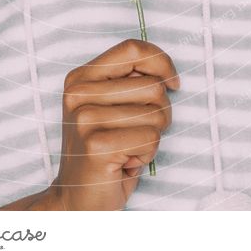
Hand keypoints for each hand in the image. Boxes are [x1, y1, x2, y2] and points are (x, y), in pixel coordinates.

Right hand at [0, 39, 179, 210]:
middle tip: (138, 134)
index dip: (161, 62)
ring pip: (157, 114)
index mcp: (80, 77)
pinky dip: (148, 155)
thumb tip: (165, 73)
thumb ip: (130, 82)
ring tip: (130, 148)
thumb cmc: (104, 152)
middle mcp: (78, 93)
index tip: (173, 83)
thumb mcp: (110, 107)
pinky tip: (126, 163)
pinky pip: (151, 139)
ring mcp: (85, 119)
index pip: (132, 48)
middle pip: (153, 86)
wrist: (77, 202)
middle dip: (160, 113)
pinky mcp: (97, 145)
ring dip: (153, 137)